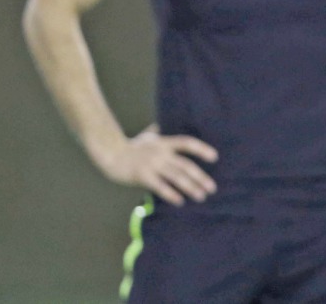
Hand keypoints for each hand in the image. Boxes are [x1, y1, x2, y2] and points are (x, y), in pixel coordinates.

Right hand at [95, 128, 217, 205]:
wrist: (110, 154)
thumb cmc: (131, 146)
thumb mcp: (147, 137)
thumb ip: (157, 132)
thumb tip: (162, 125)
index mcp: (164, 143)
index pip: (187, 143)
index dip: (201, 149)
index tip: (214, 157)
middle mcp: (161, 153)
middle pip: (185, 165)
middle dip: (200, 177)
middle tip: (212, 188)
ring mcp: (152, 164)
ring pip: (176, 177)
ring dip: (190, 187)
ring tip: (201, 196)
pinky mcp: (142, 176)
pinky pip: (160, 186)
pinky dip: (171, 194)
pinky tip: (180, 201)